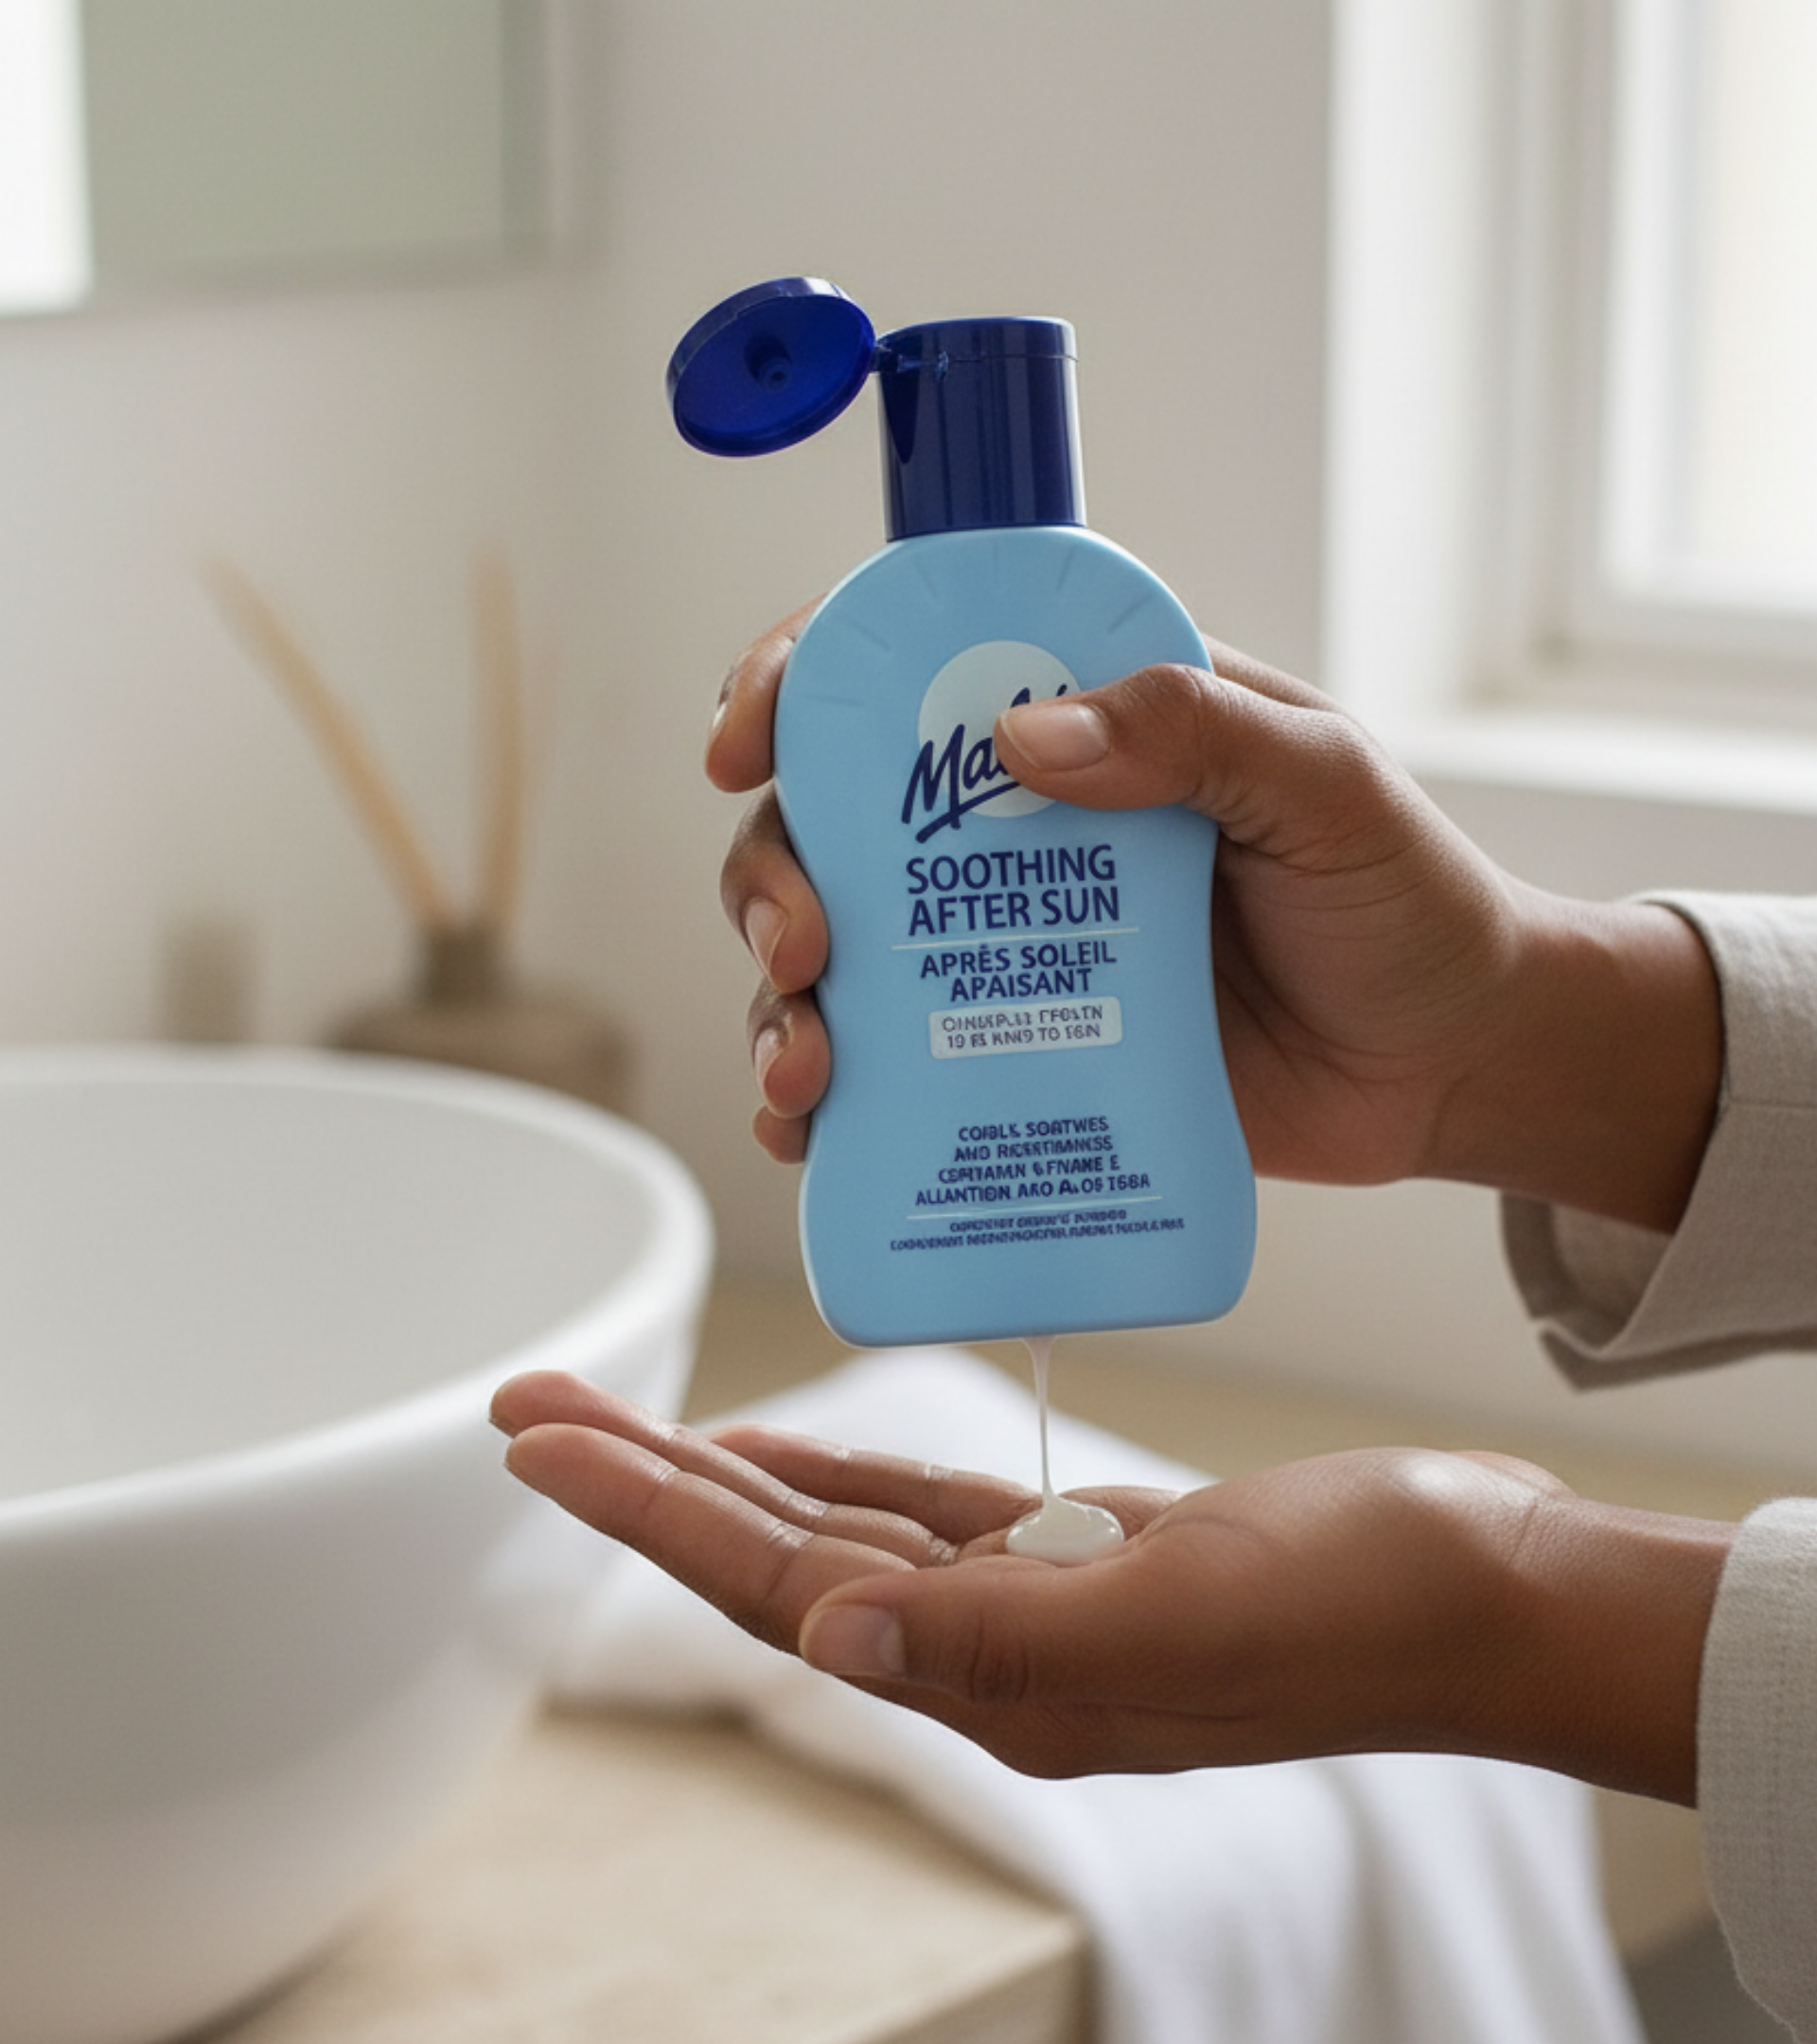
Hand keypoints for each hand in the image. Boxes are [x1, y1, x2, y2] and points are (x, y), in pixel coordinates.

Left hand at [493, 1369, 1730, 1801]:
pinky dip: (846, 1472)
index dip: (650, 1515)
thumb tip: (831, 1632)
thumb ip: (1002, 1636)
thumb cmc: (1363, 1605)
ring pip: (841, 1528)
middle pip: (779, 1555)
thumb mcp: (1185, 1619)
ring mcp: (1038, 1603)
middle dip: (646, 1481)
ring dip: (726, 1474)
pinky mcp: (1086, 1552)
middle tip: (531, 1410)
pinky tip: (783, 1448)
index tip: (543, 1444)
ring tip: (619, 1421)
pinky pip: (929, 1513)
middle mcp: (996, 1652)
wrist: (1489, 1592)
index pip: (781, 1588)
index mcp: (1003, 1682)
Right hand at [709, 620, 1719, 1229]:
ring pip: (833, 952)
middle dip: (774, 873)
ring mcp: (1004, 947)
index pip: (911, 664)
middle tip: (804, 943)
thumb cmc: (1406, 904)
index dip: (805, 680)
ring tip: (804, 1063)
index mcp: (1086, 720)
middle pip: (834, 821)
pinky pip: (883, 1075)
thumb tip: (1021, 732)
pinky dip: (819, 1102)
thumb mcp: (1326, 787)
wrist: (1450, 1069)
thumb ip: (1198, 730)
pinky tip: (806, 1129)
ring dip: (777, 999)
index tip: (749, 735)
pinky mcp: (1014, 1058)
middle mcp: (1018, 828)